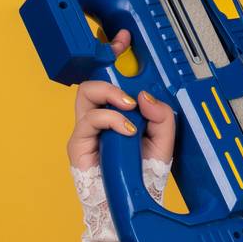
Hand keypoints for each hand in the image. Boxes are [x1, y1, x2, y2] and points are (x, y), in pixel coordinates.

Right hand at [66, 28, 176, 170]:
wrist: (133, 200)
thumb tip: (145, 95)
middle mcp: (101, 115)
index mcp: (120, 111)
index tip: (124, 41)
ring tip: (129, 108)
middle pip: (94, 78)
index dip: (114, 56)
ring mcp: (88, 128)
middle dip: (108, 69)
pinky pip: (90, 120)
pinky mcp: (78, 142)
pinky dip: (111, 120)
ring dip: (111, 95)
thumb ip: (161, 116)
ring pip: (87, 93)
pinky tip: (126, 130)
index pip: (112, 78)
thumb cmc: (144, 171)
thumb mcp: (164, 140)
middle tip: (128, 77)